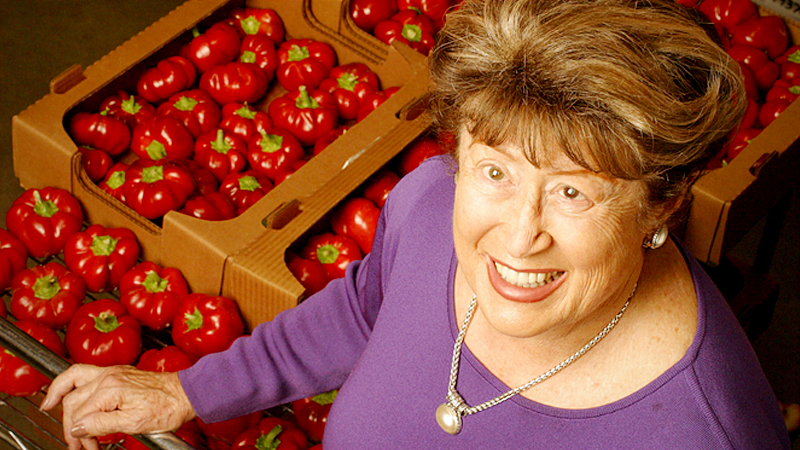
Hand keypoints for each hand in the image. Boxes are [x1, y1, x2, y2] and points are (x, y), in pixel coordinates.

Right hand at [40, 364, 195, 449]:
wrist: (186, 393)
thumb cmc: (166, 406)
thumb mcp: (134, 422)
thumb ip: (102, 424)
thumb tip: (78, 428)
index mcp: (110, 388)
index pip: (79, 414)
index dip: (78, 436)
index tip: (84, 448)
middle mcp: (107, 376)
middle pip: (73, 400)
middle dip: (71, 425)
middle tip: (77, 444)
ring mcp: (111, 372)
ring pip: (73, 378)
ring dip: (60, 395)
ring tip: (47, 406)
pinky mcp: (117, 373)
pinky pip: (85, 373)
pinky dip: (71, 383)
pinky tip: (67, 391)